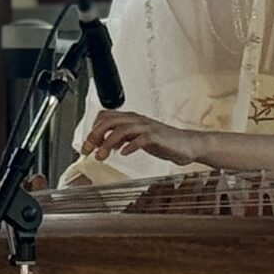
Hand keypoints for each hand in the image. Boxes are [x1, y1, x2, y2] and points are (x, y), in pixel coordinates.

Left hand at [81, 109, 208, 166]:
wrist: (187, 145)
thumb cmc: (163, 142)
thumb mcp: (137, 138)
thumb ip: (121, 138)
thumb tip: (103, 144)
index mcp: (131, 119)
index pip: (104, 117)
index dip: (92, 130)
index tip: (86, 146)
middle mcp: (137, 120)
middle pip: (109, 121)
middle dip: (95, 136)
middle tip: (87, 151)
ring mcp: (147, 128)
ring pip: (122, 129)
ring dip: (108, 143)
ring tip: (101, 156)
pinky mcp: (157, 137)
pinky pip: (141, 138)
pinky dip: (130, 145)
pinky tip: (124, 153)